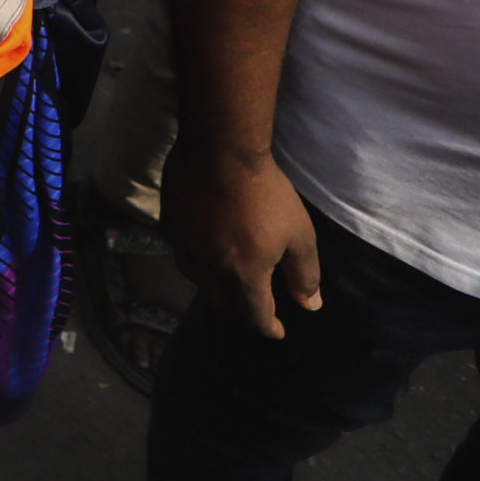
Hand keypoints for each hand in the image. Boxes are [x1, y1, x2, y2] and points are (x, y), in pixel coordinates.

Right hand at [165, 137, 321, 339]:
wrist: (219, 149)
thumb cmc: (265, 192)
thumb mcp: (299, 233)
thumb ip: (304, 273)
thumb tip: (310, 305)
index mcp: (244, 275)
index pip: (254, 317)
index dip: (268, 327)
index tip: (278, 331)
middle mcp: (210, 270)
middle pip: (223, 306)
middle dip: (241, 313)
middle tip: (255, 307)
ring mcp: (186, 249)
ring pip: (199, 284)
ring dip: (217, 289)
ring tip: (229, 281)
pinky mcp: (170, 227)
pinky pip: (184, 255)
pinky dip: (199, 262)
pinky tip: (207, 249)